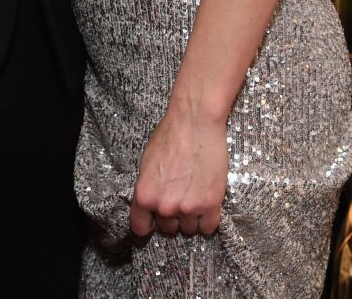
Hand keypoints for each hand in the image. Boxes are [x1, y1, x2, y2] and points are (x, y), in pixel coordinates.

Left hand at [129, 105, 228, 238]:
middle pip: (168, 228)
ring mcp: (188, 208)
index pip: (141, 228)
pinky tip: (207, 204)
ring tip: (194, 194)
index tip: (154, 222)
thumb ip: (148, 189)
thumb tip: (150, 205)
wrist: (196, 122)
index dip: (148, 224)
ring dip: (192, 217)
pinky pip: (209, 227)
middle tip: (180, 196)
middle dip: (173, 216)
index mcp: (144, 195)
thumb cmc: (170, 136)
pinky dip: (208, 219)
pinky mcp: (211, 204)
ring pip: (189, 229)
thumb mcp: (146, 164)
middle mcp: (164, 206)